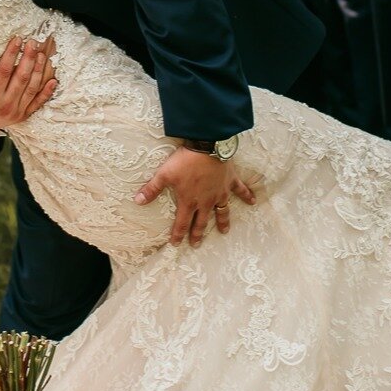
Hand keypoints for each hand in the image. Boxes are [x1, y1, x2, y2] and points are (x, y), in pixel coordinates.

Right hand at [0, 36, 57, 139]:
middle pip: (21, 77)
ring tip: (42, 54)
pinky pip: (37, 103)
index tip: (17, 40)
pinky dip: (47, 92)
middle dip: (28, 58)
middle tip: (33, 42)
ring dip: (39, 70)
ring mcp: (16, 111)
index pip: (3, 71)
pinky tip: (53, 80)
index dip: (11, 54)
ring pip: (31, 88)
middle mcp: (5, 104)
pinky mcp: (23, 116)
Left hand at [135, 147, 256, 246]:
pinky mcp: (230, 182)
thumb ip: (151, 189)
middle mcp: (206, 201)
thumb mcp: (164, 174)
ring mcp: (220, 192)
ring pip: (222, 211)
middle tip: (196, 244)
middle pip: (201, 222)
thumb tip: (137, 201)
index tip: (176, 244)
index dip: (178, 234)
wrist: (207, 145)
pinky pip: (241, 190)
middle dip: (198, 234)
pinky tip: (254, 201)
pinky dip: (247, 196)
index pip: (182, 223)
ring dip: (223, 222)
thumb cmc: (185, 161)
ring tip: (224, 232)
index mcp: (189, 201)